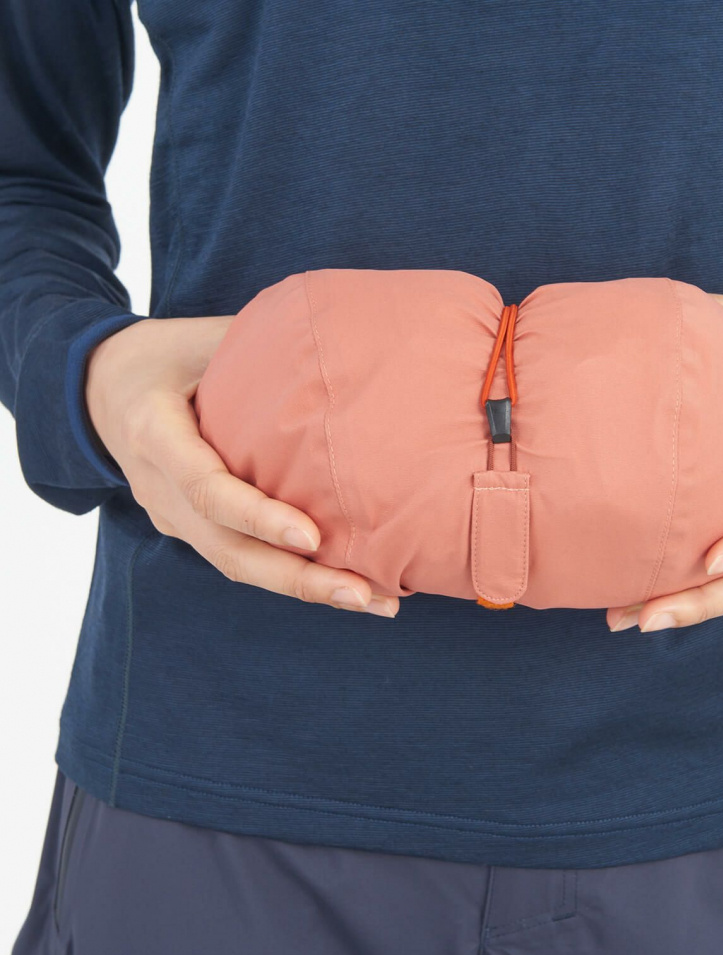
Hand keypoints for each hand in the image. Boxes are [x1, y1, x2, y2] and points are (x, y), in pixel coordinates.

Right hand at [85, 316, 405, 616]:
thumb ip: (254, 346)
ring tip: (373, 600)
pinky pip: (240, 558)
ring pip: (236, 565)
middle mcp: (160, 489)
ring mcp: (171, 517)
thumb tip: (340, 344)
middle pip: (228, 550)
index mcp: (156, 435)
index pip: (208, 488)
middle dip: (297, 579)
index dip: (258, 517)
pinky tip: (347, 581)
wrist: (99, 387)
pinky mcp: (190, 529)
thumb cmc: (164, 355)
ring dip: (305, 589)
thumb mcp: (200, 338)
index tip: (312, 537)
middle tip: (362, 594)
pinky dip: (291, 574)